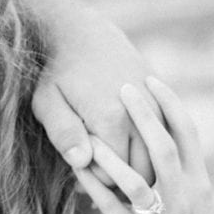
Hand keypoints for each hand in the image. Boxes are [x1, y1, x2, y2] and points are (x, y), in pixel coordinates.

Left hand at [30, 12, 158, 184]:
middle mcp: (142, 113)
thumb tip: (81, 162)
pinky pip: (165, 140)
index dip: (94, 175)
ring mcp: (159, 107)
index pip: (113, 178)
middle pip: (141, 173)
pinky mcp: (165, 102)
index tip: (79, 158)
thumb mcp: (47, 102)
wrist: (86, 35)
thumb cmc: (59, 73)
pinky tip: (125, 135)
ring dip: (137, 162)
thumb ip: (63, 134)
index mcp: (112, 118)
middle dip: (119, 175)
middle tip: (93, 155)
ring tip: (107, 146)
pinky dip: (149, 146)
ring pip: (158, 159)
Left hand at [72, 77, 213, 213]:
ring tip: (90, 129)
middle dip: (144, 116)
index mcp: (199, 182)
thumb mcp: (196, 198)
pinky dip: (93, 184)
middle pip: (165, 148)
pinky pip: (110, 205)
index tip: (151, 79)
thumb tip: (161, 127)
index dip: (171, 104)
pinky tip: (75, 165)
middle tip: (123, 87)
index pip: (188, 134)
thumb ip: (182, 166)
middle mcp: (184, 197)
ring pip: (135, 180)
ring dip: (111, 154)